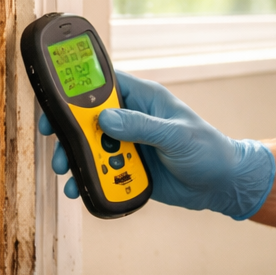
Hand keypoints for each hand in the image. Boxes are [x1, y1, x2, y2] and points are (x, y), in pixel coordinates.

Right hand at [42, 71, 275, 219]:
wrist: (221, 185)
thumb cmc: (208, 149)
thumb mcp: (177, 136)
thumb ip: (142, 126)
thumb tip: (106, 119)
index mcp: (143, 98)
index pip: (103, 85)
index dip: (76, 90)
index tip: (54, 101)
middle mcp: (131, 118)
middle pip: (88, 119)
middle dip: (69, 132)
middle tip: (55, 145)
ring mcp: (128, 143)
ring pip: (90, 146)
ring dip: (76, 159)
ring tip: (67, 174)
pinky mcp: (128, 167)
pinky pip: (100, 170)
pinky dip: (88, 179)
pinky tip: (80, 190)